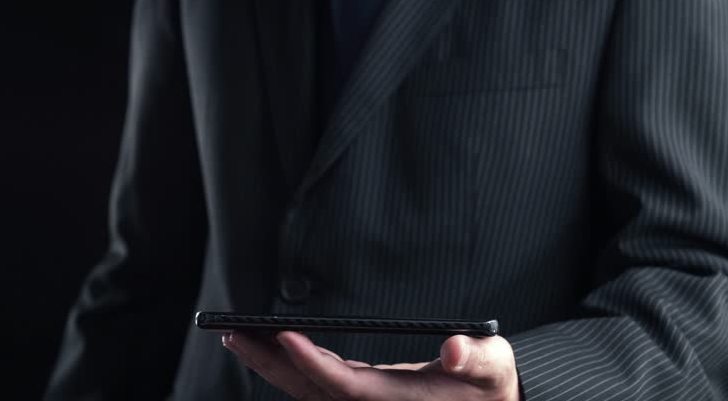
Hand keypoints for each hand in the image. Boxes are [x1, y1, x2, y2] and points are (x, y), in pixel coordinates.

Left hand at [223, 330, 519, 400]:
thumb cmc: (491, 384)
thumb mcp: (494, 364)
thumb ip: (476, 357)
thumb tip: (453, 350)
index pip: (346, 386)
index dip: (313, 363)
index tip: (285, 336)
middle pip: (311, 391)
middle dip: (270, 364)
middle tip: (232, 333)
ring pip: (307, 392)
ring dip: (271, 366)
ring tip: (238, 336)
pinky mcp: (363, 397)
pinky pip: (316, 388)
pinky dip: (290, 369)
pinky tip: (272, 348)